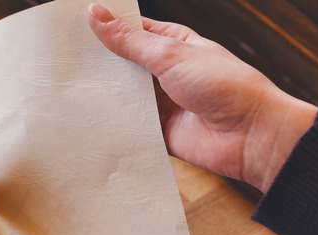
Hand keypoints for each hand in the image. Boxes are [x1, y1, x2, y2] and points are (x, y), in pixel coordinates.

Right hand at [87, 3, 317, 192]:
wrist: (251, 136)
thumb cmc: (225, 86)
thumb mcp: (170, 56)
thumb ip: (130, 41)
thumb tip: (97, 14)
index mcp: (175, 45)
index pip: (134, 31)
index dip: (108, 28)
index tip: (77, 27)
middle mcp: (168, 73)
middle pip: (126, 66)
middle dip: (102, 65)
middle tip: (67, 61)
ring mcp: (164, 104)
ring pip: (126, 97)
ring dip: (107, 95)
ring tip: (73, 89)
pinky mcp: (161, 132)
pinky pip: (132, 127)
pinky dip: (116, 125)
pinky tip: (92, 120)